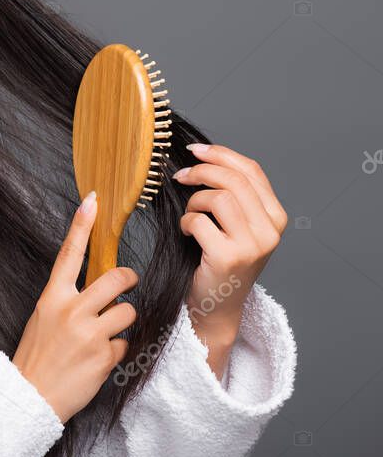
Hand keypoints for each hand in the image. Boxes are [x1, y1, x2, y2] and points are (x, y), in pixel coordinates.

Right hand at [13, 191, 138, 423]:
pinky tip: (98, 360)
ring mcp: (88, 333)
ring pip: (128, 311)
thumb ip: (67, 300)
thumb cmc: (37, 356)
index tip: (92, 201)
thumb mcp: (43, 319)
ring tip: (104, 336)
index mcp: (51, 297)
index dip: (81, 226)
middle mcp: (70, 310)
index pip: (69, 254)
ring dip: (123, 322)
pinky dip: (117, 352)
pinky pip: (125, 343)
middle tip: (127, 285)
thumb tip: (97, 286)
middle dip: (128, 280)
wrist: (29, 397)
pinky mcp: (104, 356)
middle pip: (116, 278)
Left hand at [173, 143, 287, 346]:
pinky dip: (186, 223)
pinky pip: (198, 221)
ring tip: (190, 215)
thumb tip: (202, 156)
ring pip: (218, 197)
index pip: (252, 170)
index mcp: (276, 217)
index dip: (221, 154)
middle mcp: (270, 230)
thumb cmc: (219, 261)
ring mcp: (252, 245)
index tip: (195, 150)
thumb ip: (233, 195)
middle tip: (179, 175)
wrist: (217, 306)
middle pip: (234, 179)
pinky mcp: (228, 257)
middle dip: (201, 171)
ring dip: (194, 201)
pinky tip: (188, 235)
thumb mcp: (236, 225)